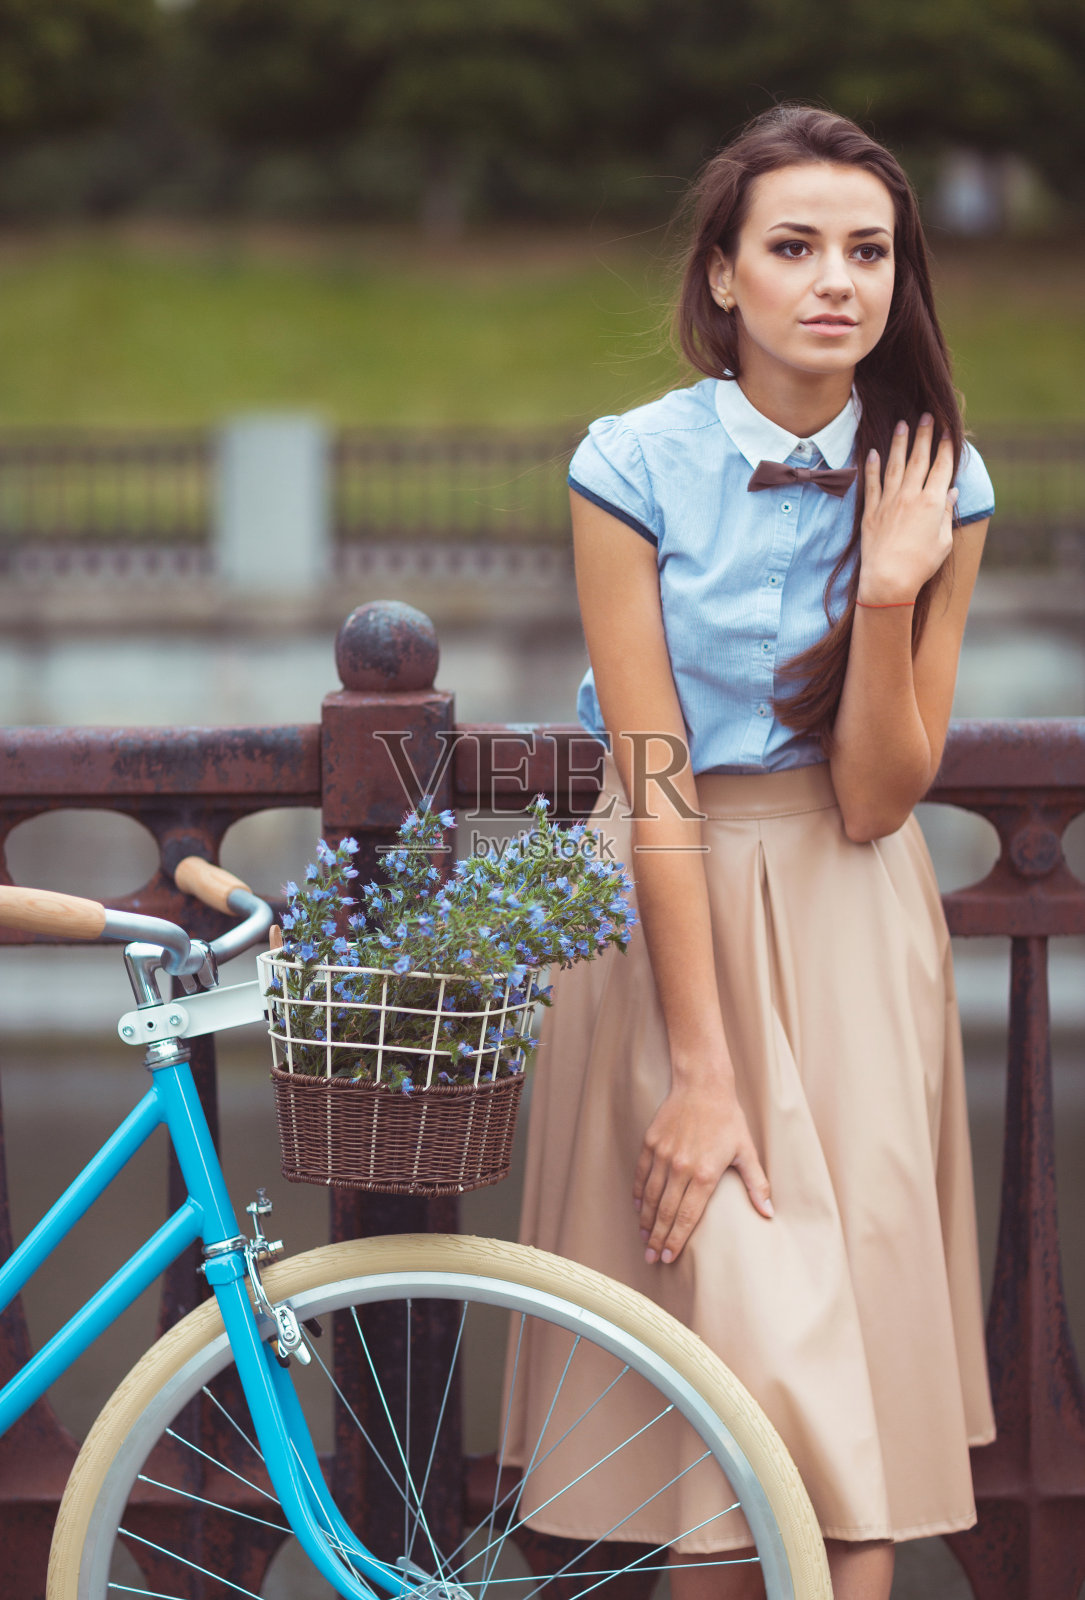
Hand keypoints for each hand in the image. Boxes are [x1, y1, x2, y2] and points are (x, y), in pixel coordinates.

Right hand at [633, 1079, 772, 1264]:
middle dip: (658, 1238)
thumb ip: (757, 1185)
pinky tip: (637, 1208)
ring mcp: (664, 1156)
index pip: (687, 1216)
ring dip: (645, 1220)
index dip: (676, 1240)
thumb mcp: (746, 1151)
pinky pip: (641, 1175)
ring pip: (650, 1196)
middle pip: (665, 1211)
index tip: (668, 1258)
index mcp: (705, 1175)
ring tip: (643, 1238)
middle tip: (651, 1258)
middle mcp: (681, 1168)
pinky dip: (638, 1194)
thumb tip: (769, 1213)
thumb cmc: (728, 1119)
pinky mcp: (651, 1143)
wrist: (703, 1085)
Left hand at [860, 413, 957, 604]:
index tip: (948, 430)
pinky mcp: (871, 512)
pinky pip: (872, 483)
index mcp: (933, 503)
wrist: (888, 580)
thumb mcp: (943, 541)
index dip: (946, 447)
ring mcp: (889, 502)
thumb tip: (951, 492)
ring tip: (902, 424)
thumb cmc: (921, 565)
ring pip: (895, 465)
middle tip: (926, 415)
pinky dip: (872, 466)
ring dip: (899, 443)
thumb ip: (947, 513)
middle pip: (919, 459)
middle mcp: (911, 497)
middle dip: (924, 435)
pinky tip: (873, 452)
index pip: (941, 467)